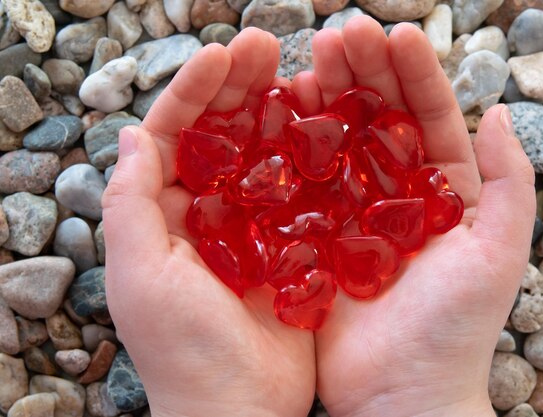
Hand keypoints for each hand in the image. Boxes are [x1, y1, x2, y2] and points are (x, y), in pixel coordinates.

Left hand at [103, 29, 314, 416]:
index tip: (225, 54)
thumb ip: (131, 204)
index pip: (175, 134)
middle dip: (241, 87)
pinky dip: (311, 156)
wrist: (241, 409)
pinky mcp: (293, 242)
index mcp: (165, 213)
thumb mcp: (142, 276)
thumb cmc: (183, 350)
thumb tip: (134, 134)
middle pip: (221, 133)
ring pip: (264, 153)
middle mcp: (208, 211)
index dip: (196, 90)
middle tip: (270, 45)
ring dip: (279, 111)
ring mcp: (254, 225)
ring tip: (303, 71)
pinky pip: (300, 189)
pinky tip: (327, 127)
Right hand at [295, 17, 534, 416]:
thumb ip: (506, 184)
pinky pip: (304, 182)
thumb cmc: (454, 330)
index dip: (415, 73)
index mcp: (443, 192)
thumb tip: (498, 112)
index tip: (395, 33)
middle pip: (381, 120)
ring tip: (308, 59)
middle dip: (364, 72)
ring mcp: (352, 211)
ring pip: (339, 142)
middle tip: (341, 32)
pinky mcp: (315, 234)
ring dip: (326, 98)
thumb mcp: (497, 254)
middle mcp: (396, 194)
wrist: (400, 394)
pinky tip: (281, 112)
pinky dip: (294, 147)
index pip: (431, 117)